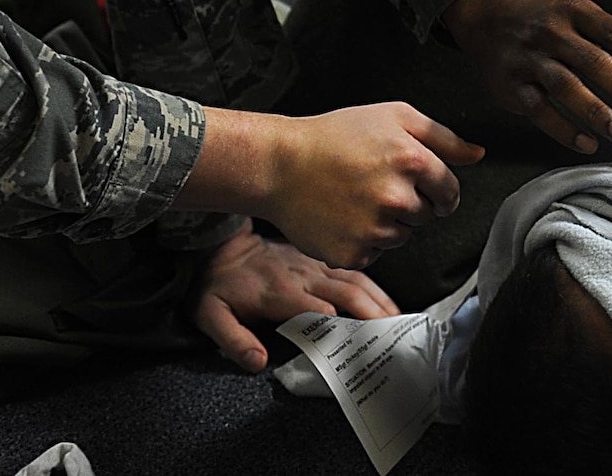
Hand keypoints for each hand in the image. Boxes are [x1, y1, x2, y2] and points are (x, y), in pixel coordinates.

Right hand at [177, 102, 484, 270]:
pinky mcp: (353, 254)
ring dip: (387, 223)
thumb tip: (477, 154)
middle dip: (409, 202)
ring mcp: (373, 229)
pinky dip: (362, 241)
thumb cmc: (336, 136)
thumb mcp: (394, 117)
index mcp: (411, 160)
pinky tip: (342, 217)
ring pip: (402, 236)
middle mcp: (396, 197)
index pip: (450, 191)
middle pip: (426, 215)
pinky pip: (374, 254)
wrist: (280, 164)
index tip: (424, 187)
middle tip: (374, 183)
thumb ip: (443, 137)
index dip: (439, 189)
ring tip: (355, 198)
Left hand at [193, 227, 399, 371]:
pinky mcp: (322, 262)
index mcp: (277, 291)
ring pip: (356, 281)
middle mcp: (303, 275)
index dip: (336, 323)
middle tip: (393, 337)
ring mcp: (315, 266)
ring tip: (401, 323)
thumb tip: (258, 363)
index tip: (356, 343)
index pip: (313, 307)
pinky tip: (390, 305)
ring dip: (380, 302)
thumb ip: (233, 341)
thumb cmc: (218, 288)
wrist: (222, 248)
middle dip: (372, 314)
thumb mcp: (211, 317)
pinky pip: (355, 273)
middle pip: (346, 292)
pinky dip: (376, 289)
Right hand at [442, 0, 611, 152]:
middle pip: (594, 62)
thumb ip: (607, 39)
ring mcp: (528, 59)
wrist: (491, 20)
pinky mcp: (511, 86)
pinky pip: (540, 110)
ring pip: (567, 87)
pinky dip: (565, 129)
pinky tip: (588, 143)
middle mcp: (550, 32)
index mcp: (574, 11)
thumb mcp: (576, 16)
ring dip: (599, 113)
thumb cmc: (547, 23)